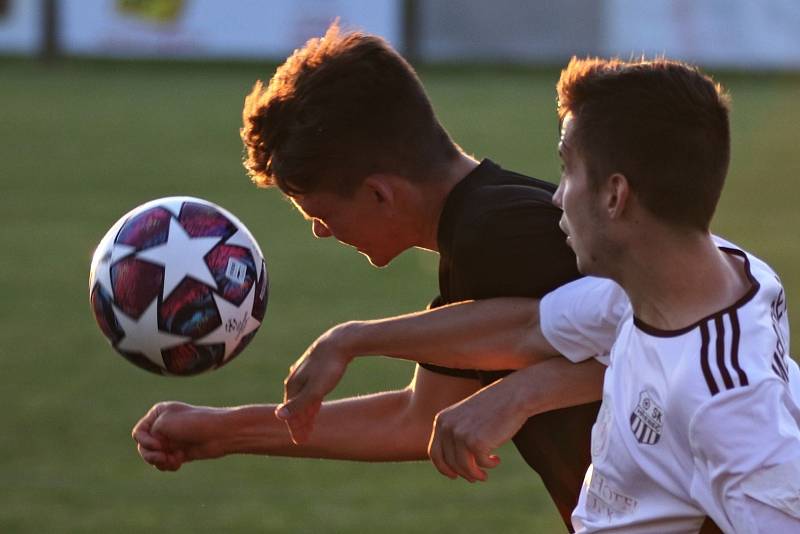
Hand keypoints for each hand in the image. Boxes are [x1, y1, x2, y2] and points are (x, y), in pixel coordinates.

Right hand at [131, 401, 226, 470]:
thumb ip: (148, 435)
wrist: (220, 434)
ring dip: (160, 462)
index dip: (145, 442)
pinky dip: (168, 465)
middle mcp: (163, 426)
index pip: (138, 432)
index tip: (159, 444)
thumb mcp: (164, 423)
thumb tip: (149, 450)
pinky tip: (179, 462)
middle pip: (143, 447)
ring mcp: (171, 439)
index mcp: (158, 413)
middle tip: (163, 458)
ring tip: (172, 461)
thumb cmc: (193, 424)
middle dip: (151, 455)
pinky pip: (164, 463)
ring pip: (153, 457)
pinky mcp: (179, 452)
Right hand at [275, 323, 354, 443]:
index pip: (290, 412)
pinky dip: (312, 401)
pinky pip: (312, 390)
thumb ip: (298, 404)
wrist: (340, 342)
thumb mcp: (315, 389)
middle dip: (299, 422)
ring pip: (304, 398)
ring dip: (305, 413)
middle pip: (296, 405)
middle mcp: (295, 379)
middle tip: (304, 439)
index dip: (294, 427)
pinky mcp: (316, 370)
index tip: (300, 442)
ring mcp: (305, 373)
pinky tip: (314, 405)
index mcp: (292, 385)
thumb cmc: (328, 366)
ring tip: (310, 425)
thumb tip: (278, 416)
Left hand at [428, 374, 530, 482]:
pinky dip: (489, 465)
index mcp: (441, 419)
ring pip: (463, 466)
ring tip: (485, 474)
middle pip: (449, 461)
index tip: (454, 475)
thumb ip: (456, 435)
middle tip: (475, 478)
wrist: (513, 395)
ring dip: (475, 474)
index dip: (443, 467)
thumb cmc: (493, 407)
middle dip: (462, 473)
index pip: (434, 452)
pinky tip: (497, 459)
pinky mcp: (476, 442)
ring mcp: (460, 434)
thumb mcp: (466, 418)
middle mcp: (447, 426)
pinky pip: (480, 463)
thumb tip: (454, 467)